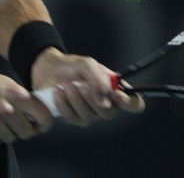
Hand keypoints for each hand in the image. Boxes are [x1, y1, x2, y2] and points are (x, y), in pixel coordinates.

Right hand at [0, 65, 52, 145]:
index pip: (42, 115)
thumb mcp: (4, 81)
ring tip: (0, 122)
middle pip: (28, 132)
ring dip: (9, 133)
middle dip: (26, 130)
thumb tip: (35, 113)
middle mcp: (6, 109)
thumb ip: (20, 96)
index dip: (45, 123)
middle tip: (20, 125)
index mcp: (16, 94)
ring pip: (12, 138)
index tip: (42, 125)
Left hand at [30, 47, 144, 126]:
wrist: (49, 69)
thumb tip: (105, 100)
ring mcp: (90, 115)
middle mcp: (106, 105)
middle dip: (93, 99)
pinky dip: (64, 104)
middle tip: (82, 85)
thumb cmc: (73, 65)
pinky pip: (72, 118)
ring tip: (65, 84)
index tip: (118, 95)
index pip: (134, 103)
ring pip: (89, 117)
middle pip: (109, 113)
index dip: (131, 103)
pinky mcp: (73, 119)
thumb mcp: (87, 65)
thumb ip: (98, 79)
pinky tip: (58, 92)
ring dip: (75, 99)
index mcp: (115, 90)